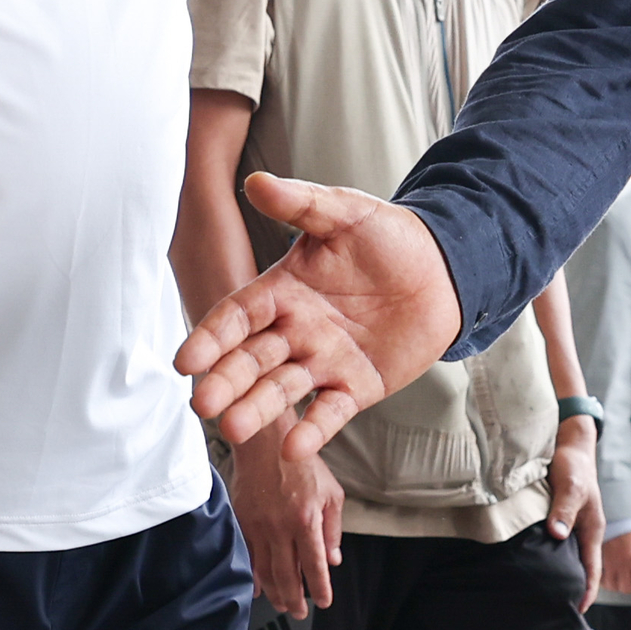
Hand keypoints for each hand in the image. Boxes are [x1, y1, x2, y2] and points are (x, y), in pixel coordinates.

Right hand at [175, 176, 460, 455]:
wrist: (445, 269)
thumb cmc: (389, 238)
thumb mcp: (346, 213)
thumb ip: (301, 203)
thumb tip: (254, 181)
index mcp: (283, 291)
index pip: (238, 316)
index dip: (211, 337)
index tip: (185, 361)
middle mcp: (295, 330)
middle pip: (251, 359)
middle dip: (225, 381)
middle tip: (202, 404)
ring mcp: (323, 361)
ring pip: (282, 388)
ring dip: (258, 408)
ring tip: (234, 428)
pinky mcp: (356, 386)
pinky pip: (331, 411)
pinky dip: (313, 429)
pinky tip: (294, 448)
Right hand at [229, 434, 343, 614]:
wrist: (265, 442)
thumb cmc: (302, 464)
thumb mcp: (332, 493)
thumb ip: (333, 529)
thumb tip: (333, 559)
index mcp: (306, 519)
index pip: (314, 564)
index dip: (319, 588)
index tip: (323, 601)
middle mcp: (280, 526)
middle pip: (287, 574)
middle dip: (294, 598)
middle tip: (298, 612)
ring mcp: (258, 525)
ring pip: (265, 569)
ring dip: (275, 592)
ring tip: (282, 604)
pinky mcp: (242, 520)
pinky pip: (247, 555)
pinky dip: (253, 575)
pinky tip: (259, 588)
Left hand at [547, 418, 605, 610]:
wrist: (567, 444)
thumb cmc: (572, 465)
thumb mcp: (571, 486)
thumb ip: (565, 510)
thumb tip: (558, 535)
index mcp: (591, 529)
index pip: (591, 569)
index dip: (586, 591)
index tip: (577, 611)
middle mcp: (581, 531)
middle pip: (578, 567)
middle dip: (570, 589)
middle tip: (551, 611)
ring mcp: (568, 525)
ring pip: (563, 556)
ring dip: (556, 573)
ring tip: (537, 595)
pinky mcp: (555, 517)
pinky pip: (552, 543)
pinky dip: (544, 556)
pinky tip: (527, 564)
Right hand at [597, 528, 630, 595]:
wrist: (619, 521)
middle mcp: (624, 563)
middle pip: (628, 588)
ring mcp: (612, 563)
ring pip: (614, 587)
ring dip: (619, 586)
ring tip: (621, 579)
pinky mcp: (602, 561)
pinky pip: (603, 580)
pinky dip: (606, 583)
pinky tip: (610, 578)